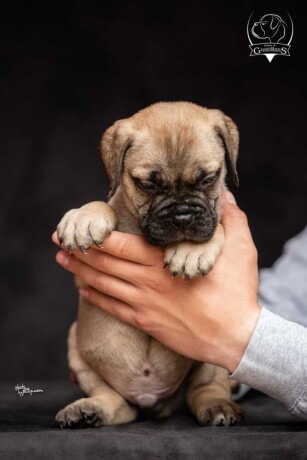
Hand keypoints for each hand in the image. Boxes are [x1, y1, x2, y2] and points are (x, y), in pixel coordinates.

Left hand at [52, 192, 260, 372]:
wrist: (235, 337)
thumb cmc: (236, 292)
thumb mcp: (240, 250)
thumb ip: (231, 219)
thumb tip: (225, 196)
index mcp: (162, 261)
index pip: (119, 245)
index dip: (95, 236)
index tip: (78, 226)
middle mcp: (147, 282)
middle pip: (104, 263)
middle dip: (78, 250)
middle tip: (58, 240)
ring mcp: (144, 304)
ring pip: (103, 285)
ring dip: (80, 272)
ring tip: (62, 260)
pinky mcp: (146, 322)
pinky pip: (113, 309)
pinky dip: (95, 298)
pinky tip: (82, 291)